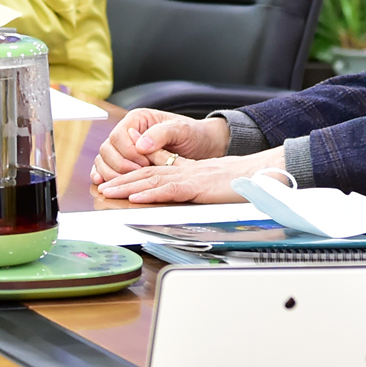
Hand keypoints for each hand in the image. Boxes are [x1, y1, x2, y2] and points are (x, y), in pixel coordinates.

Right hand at [91, 110, 229, 184]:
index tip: (145, 163)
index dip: (128, 153)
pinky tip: (105, 184)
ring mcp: (123, 147)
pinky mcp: (124, 161)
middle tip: (140, 173)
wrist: (202, 145)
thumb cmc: (192, 135)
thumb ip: (161, 134)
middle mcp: (126, 131)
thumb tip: (140, 145)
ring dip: (112, 173)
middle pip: (107, 149)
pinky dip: (104, 176)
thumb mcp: (182, 130)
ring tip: (129, 181)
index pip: (118, 136)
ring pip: (103, 160)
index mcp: (137, 119)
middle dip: (120, 165)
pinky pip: (105, 168)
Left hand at [93, 144, 287, 203]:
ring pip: (153, 179)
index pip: (154, 170)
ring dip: (128, 186)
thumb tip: (176, 189)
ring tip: (109, 191)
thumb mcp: (211, 179)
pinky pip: (170, 189)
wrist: (263, 173)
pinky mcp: (199, 187)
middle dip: (122, 180)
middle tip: (101, 186)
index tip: (114, 179)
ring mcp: (191, 178)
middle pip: (147, 173)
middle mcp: (185, 171)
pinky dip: (151, 192)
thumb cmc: (242, 180)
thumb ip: (193, 182)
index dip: (132, 174)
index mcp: (188, 170)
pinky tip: (136, 196)